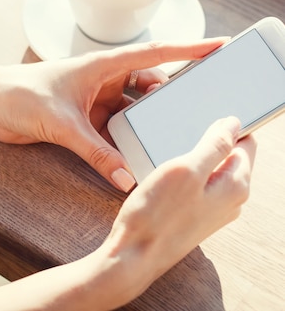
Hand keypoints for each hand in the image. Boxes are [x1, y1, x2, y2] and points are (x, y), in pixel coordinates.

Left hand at [0, 38, 226, 190]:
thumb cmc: (19, 95)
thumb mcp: (62, 122)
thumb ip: (95, 152)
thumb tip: (125, 179)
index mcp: (102, 65)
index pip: (154, 54)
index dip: (188, 49)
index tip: (219, 47)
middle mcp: (103, 82)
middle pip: (148, 88)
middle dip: (171, 99)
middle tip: (199, 112)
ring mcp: (94, 102)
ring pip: (132, 114)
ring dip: (146, 126)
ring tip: (173, 140)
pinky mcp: (83, 122)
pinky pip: (112, 134)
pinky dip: (124, 145)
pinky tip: (137, 160)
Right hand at [97, 117, 255, 305]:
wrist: (132, 256)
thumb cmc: (155, 215)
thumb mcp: (184, 170)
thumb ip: (213, 145)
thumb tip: (233, 123)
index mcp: (235, 185)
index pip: (246, 143)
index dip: (226, 127)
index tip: (199, 122)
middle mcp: (230, 199)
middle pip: (228, 156)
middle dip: (207, 142)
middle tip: (177, 139)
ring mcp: (212, 209)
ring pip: (210, 170)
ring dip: (191, 158)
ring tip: (167, 157)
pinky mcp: (193, 215)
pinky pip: (196, 185)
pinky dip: (183, 174)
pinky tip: (163, 177)